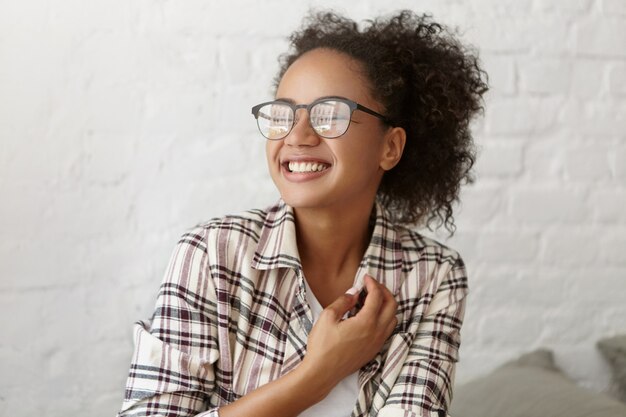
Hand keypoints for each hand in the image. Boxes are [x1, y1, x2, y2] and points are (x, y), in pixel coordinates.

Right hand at [300, 275, 397, 391]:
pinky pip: (387, 330)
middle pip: (392, 306)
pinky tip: (369, 316)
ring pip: (392, 319)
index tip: (365, 277)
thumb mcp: (328, 317)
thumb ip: (343, 301)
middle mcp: (377, 333)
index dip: (372, 283)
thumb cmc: (322, 346)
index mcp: (366, 322)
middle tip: (371, 286)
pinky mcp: (374, 351)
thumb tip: (354, 292)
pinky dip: (383, 318)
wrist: (322, 373)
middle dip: (384, 291)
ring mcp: (377, 343)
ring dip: (385, 305)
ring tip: (370, 300)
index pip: (377, 296)